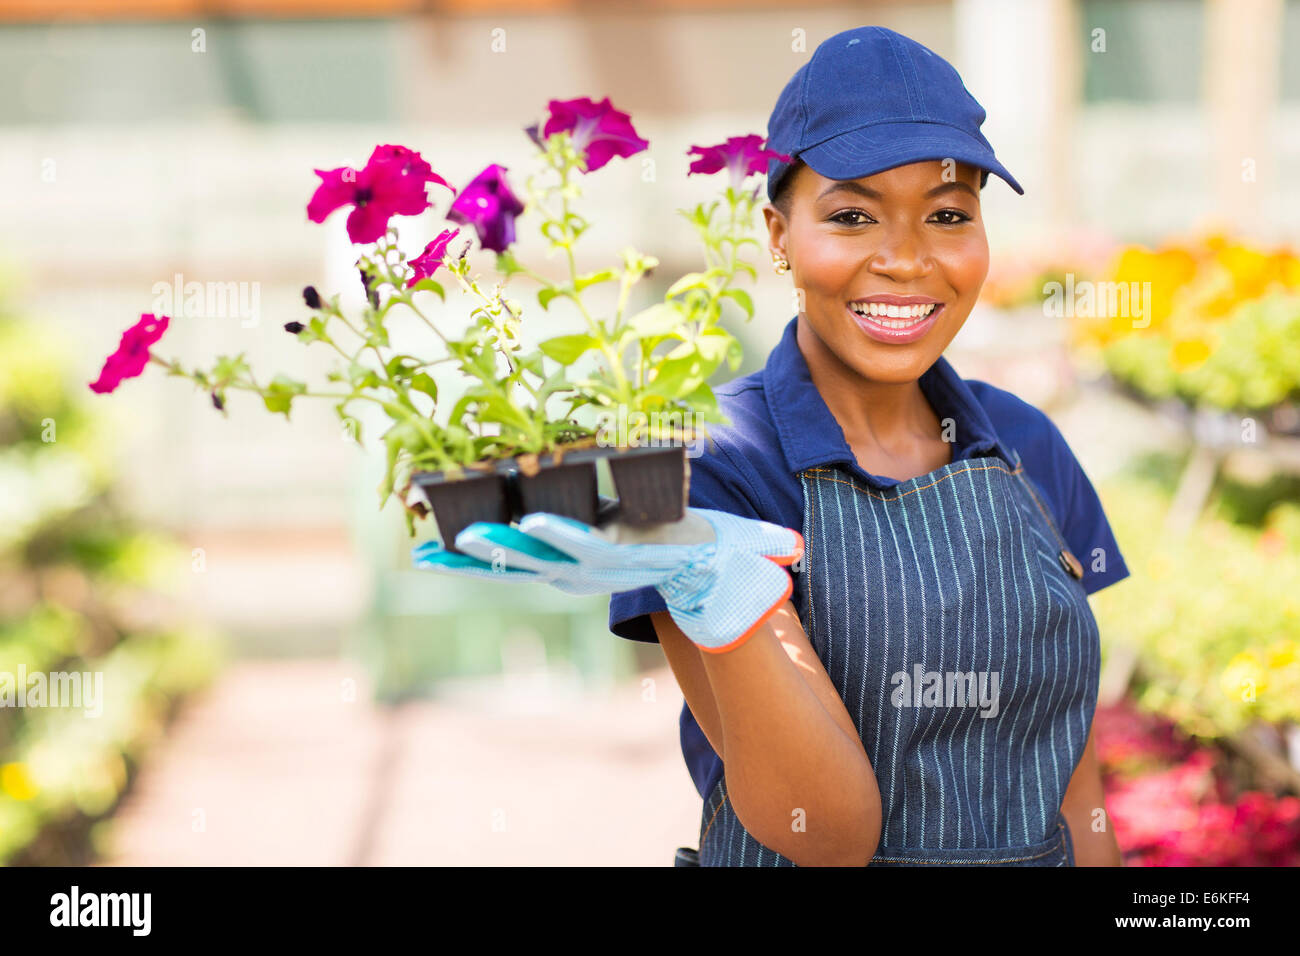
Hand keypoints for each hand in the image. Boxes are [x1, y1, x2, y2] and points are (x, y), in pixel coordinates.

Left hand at [411, 507, 802, 652]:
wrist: (690, 578)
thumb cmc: (716, 551)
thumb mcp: (745, 546)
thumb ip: (766, 548)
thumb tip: (794, 551)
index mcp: (630, 554)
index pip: (594, 547)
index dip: (563, 539)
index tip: (534, 530)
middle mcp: (593, 567)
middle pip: (539, 558)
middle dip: (499, 548)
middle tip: (460, 536)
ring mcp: (569, 570)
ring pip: (513, 564)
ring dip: (470, 555)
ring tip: (425, 551)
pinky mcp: (554, 565)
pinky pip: (504, 563)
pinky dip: (466, 557)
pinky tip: (426, 553)